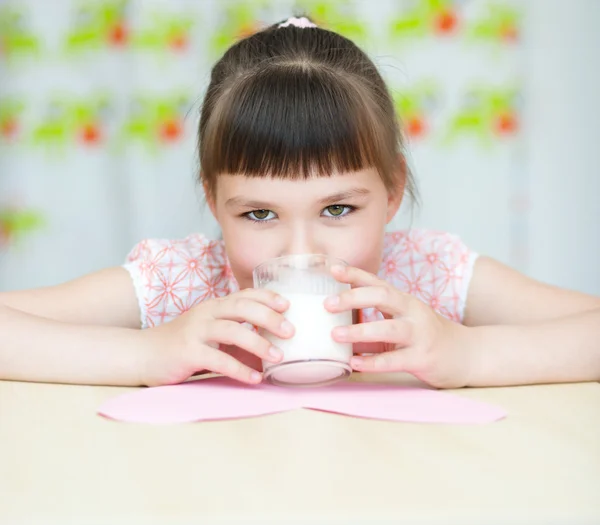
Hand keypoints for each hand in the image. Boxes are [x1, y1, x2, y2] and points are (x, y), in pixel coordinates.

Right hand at [138, 289, 293, 386]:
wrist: (142, 354)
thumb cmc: (182, 345)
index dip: (266, 296)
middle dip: (268, 317)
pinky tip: (255, 378)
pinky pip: (218, 360)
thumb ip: (237, 338)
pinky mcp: (187, 353)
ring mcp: (195, 332)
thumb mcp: (211, 335)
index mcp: (213, 307)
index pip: (244, 295)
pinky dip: (239, 369)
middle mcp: (205, 314)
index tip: (287, 303)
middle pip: (241, 308)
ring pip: (231, 331)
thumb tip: (272, 349)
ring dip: (258, 343)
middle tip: (291, 330)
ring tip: (278, 356)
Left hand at [324, 265, 471, 388]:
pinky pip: (394, 360)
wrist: (467, 355)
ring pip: (388, 329)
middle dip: (354, 297)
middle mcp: (412, 312)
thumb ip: (372, 326)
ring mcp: (419, 335)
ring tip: (335, 335)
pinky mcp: (423, 358)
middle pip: (383, 297)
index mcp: (404, 301)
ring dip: (360, 331)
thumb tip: (335, 330)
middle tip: (327, 303)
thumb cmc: (426, 338)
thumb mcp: (400, 326)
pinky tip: (354, 363)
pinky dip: (372, 362)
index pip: (377, 283)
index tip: (333, 270)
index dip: (355, 275)